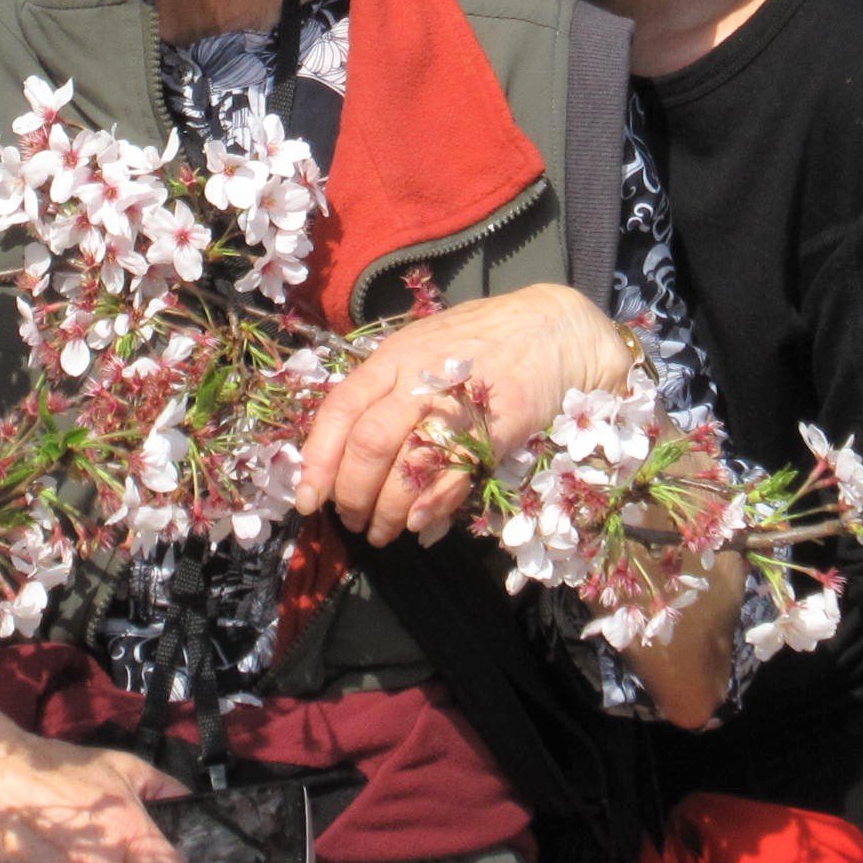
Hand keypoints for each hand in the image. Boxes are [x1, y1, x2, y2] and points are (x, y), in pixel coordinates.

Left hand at [294, 284, 633, 547]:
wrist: (554, 330)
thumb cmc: (480, 344)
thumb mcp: (423, 352)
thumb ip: (387, 397)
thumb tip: (346, 458)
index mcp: (394, 357)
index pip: (341, 409)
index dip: (319, 459)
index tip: (308, 499)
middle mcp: (421, 375)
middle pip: (368, 443)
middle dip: (352, 493)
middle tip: (351, 521)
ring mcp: (461, 398)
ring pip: (408, 463)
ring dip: (388, 510)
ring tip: (383, 532)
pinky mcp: (500, 422)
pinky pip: (456, 472)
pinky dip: (432, 505)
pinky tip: (419, 525)